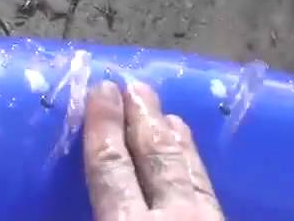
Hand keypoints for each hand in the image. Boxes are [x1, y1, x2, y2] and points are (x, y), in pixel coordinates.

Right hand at [83, 80, 223, 220]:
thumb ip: (104, 211)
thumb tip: (85, 190)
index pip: (111, 167)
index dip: (104, 126)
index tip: (102, 90)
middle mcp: (173, 214)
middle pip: (155, 155)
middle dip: (142, 117)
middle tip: (134, 86)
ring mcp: (208, 220)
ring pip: (189, 169)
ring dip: (176, 138)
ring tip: (167, 115)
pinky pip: (209, 189)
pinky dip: (197, 167)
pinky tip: (194, 161)